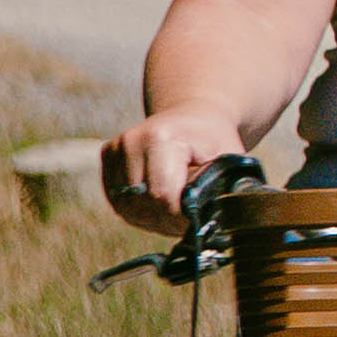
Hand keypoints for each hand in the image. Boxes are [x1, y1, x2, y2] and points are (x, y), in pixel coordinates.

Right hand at [101, 109, 246, 236]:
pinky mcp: (107, 157)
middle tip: (189, 213)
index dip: (181, 216)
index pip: (162, 196)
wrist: (194, 116)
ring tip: (177, 206)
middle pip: (143, 204)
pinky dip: (139, 210)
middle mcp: (131, 141)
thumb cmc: (215, 142)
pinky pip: (118, 201)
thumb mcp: (229, 161)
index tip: (198, 216)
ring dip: (152, 217)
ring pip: (127, 207)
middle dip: (168, 219)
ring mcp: (116, 148)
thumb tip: (208, 220)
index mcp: (161, 138)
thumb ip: (220, 188)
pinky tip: (159, 201)